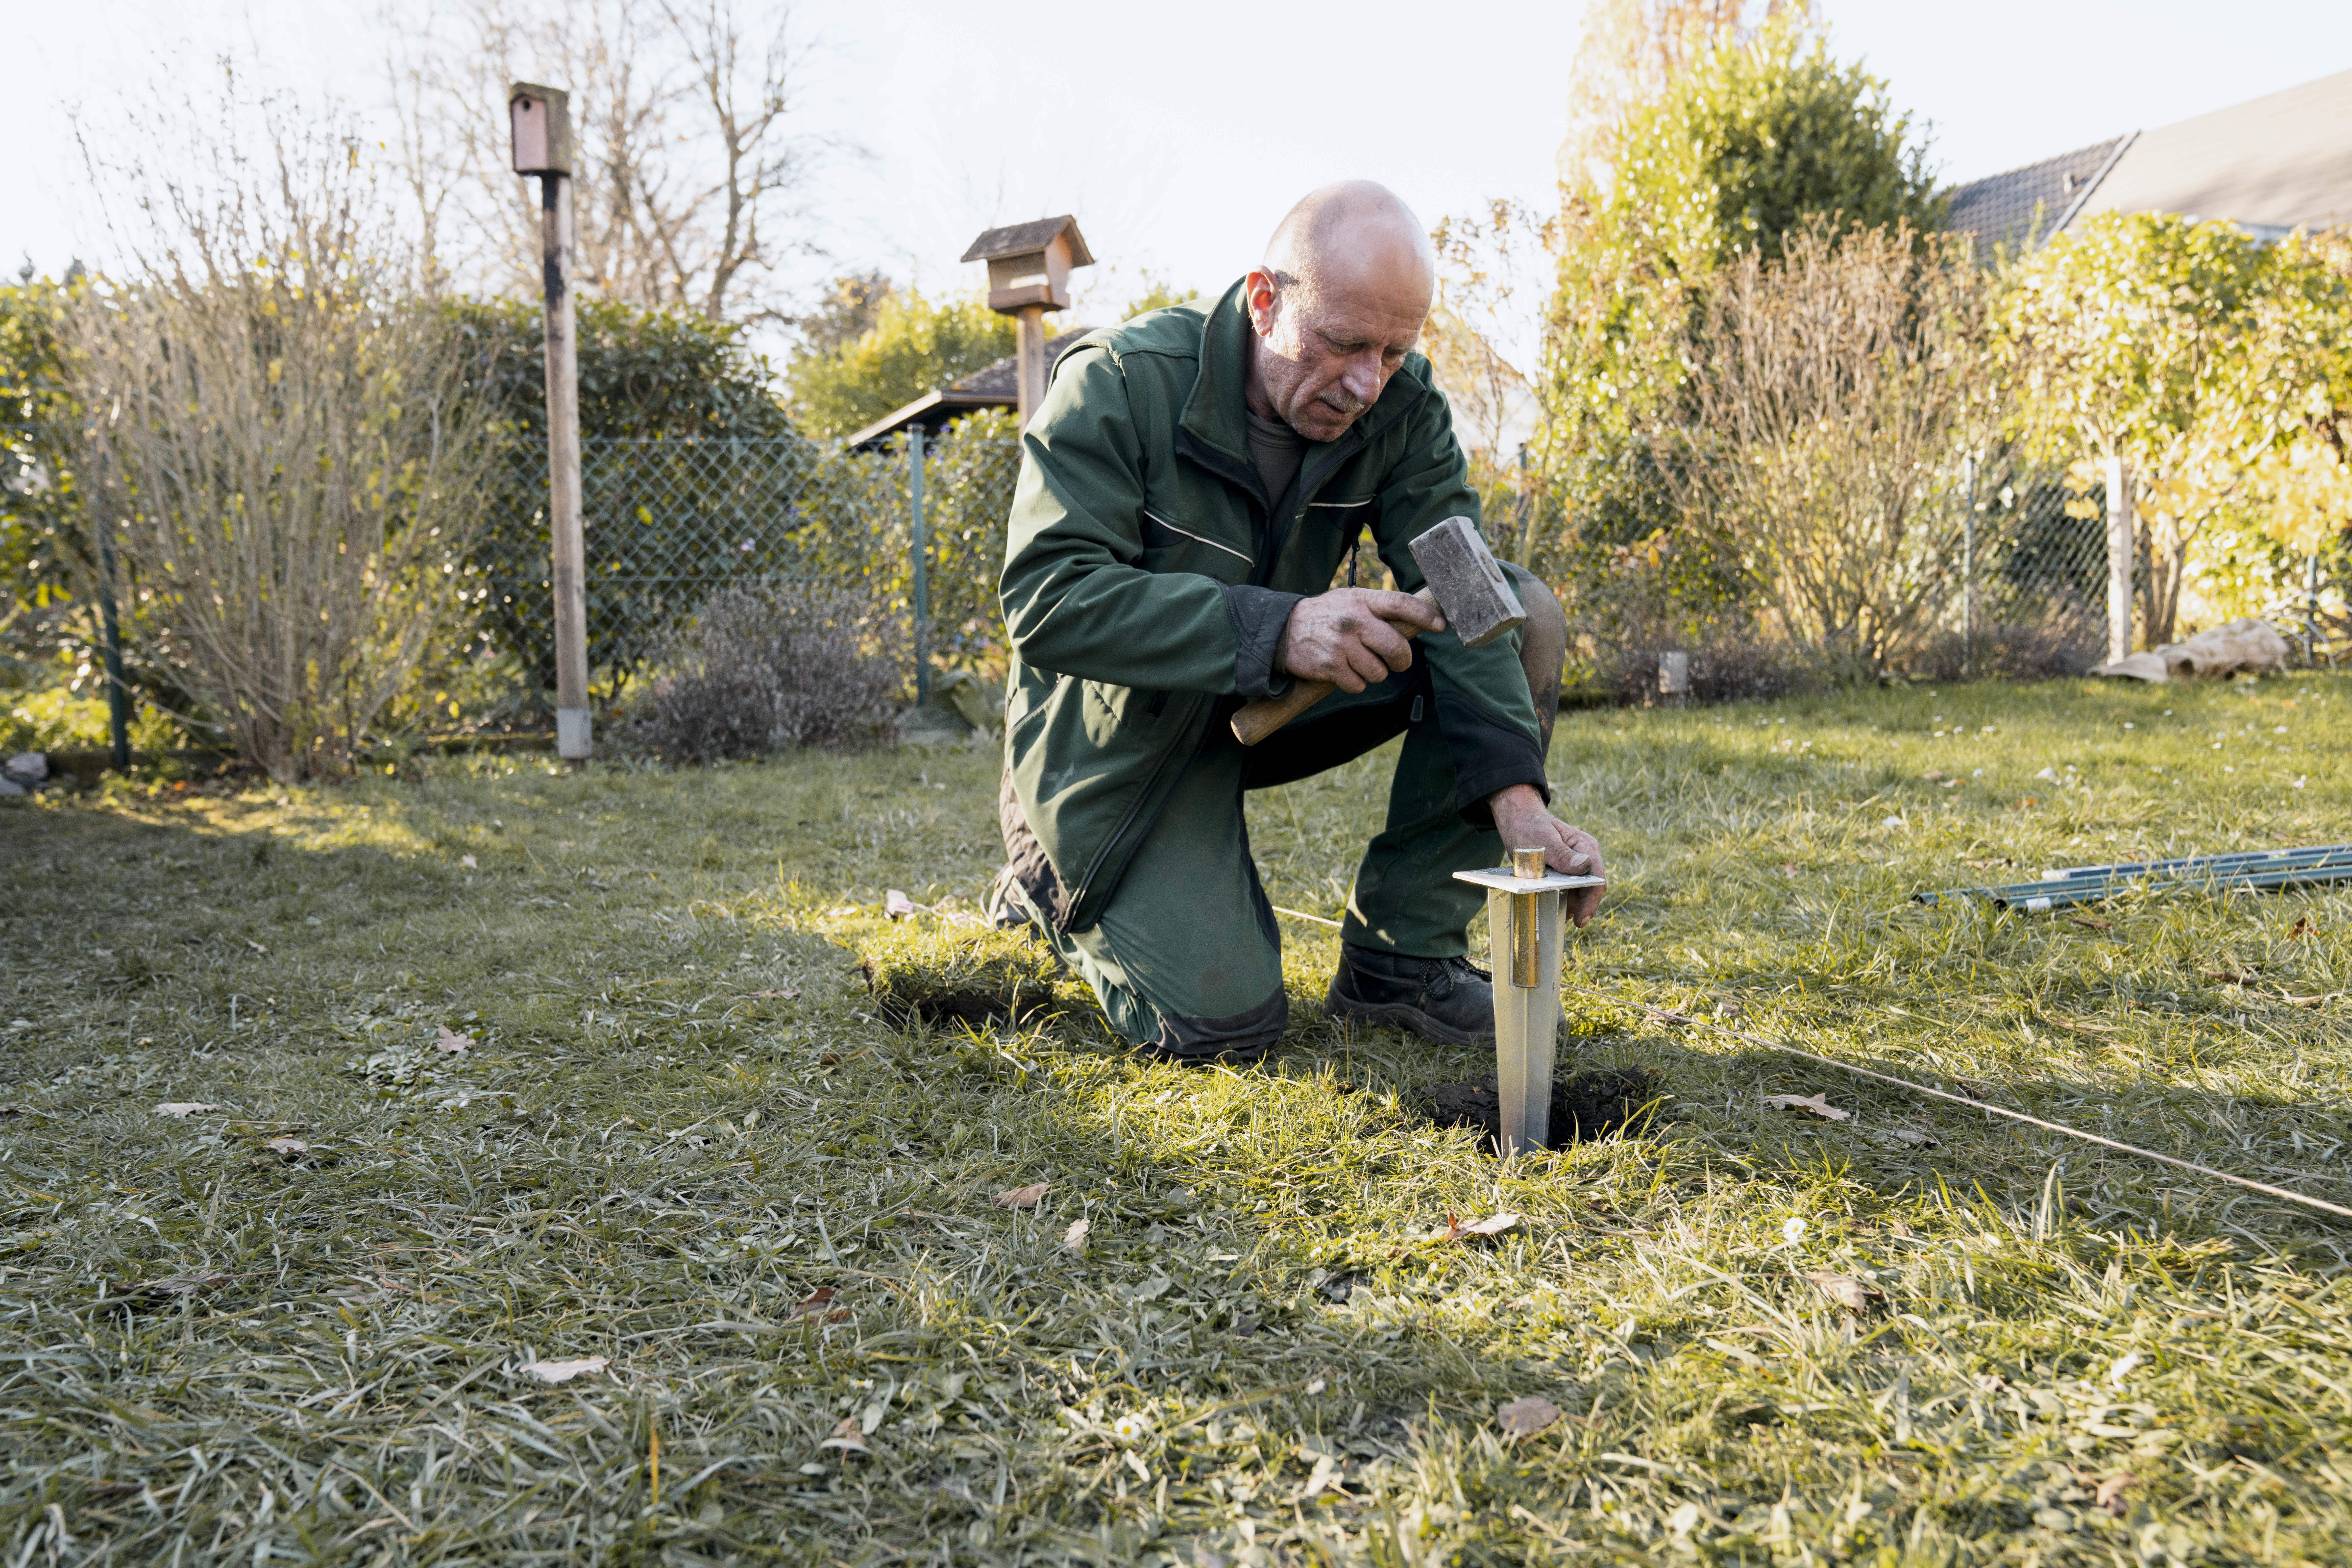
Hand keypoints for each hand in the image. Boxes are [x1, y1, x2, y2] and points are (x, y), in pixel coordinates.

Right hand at [1276, 588, 1444, 691]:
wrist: (1283, 630)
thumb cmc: (1325, 616)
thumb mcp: (1350, 600)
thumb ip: (1377, 608)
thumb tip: (1413, 621)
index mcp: (1361, 600)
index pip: (1400, 604)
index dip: (1424, 615)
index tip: (1441, 624)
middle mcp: (1353, 621)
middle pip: (1396, 647)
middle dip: (1401, 661)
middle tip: (1397, 662)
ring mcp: (1342, 645)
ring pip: (1379, 672)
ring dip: (1373, 673)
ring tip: (1358, 662)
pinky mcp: (1330, 667)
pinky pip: (1358, 684)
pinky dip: (1354, 682)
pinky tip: (1343, 671)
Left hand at [1488, 783, 1605, 926]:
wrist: (1517, 818)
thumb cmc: (1529, 825)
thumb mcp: (1542, 839)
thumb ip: (1562, 854)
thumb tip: (1584, 867)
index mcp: (1585, 847)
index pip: (1596, 880)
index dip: (1591, 902)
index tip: (1580, 921)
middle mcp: (1585, 856)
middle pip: (1589, 889)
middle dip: (1578, 907)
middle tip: (1561, 920)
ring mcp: (1576, 864)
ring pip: (1579, 892)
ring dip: (1569, 904)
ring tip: (1552, 912)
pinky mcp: (1565, 871)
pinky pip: (1569, 889)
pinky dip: (1561, 898)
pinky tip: (1549, 904)